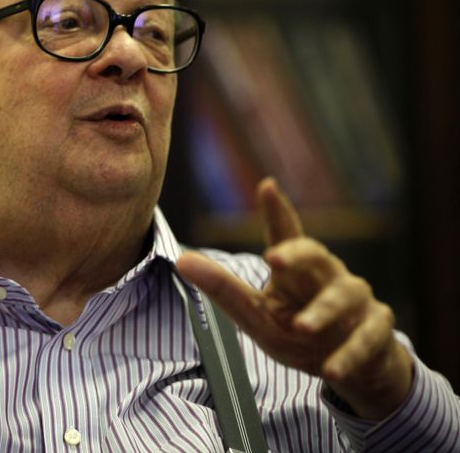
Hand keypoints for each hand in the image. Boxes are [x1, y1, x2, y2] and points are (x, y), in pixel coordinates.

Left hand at [176, 177, 412, 419]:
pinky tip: (332, 371)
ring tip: (302, 327)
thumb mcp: (256, 314)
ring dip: (324, 311)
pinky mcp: (376, 330)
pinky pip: (367, 338)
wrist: (349, 367)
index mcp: (297, 270)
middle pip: (316, 255)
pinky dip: (350, 354)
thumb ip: (223, 288)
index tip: (266, 186)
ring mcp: (356, 301)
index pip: (286, 235)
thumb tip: (180, 260)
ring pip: (344, 295)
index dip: (277, 211)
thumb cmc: (298, 331)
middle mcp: (328, 276)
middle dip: (297, 254)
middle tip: (273, 258)